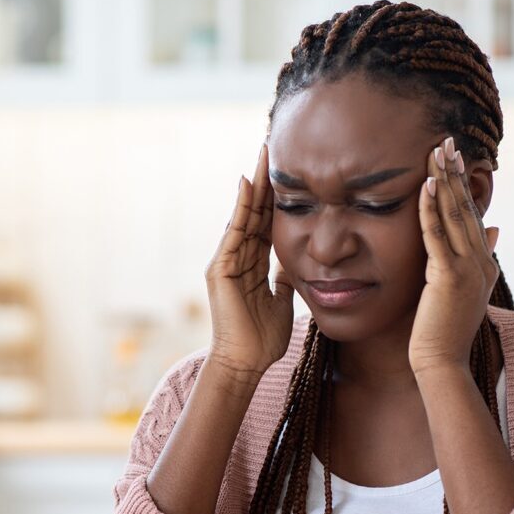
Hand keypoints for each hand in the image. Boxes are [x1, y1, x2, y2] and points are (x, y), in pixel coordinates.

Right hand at [205, 143, 294, 378]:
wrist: (246, 364)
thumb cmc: (263, 339)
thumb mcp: (282, 301)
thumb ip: (284, 280)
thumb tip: (293, 266)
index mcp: (254, 265)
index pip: (266, 224)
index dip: (277, 199)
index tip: (289, 172)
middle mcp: (238, 259)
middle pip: (254, 213)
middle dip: (265, 183)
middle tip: (273, 149)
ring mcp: (227, 263)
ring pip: (243, 217)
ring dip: (254, 187)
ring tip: (263, 157)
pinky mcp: (220, 270)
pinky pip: (233, 233)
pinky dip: (240, 209)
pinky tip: (248, 185)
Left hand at [409, 136, 499, 376]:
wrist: (442, 361)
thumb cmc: (444, 330)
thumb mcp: (466, 290)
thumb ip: (479, 258)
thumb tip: (494, 229)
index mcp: (483, 262)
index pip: (470, 215)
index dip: (461, 185)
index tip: (453, 158)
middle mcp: (479, 261)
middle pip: (465, 207)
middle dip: (454, 173)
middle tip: (446, 140)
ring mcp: (466, 268)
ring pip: (454, 215)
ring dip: (444, 180)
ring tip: (436, 150)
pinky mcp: (447, 276)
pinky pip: (436, 235)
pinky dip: (430, 208)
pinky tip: (425, 184)